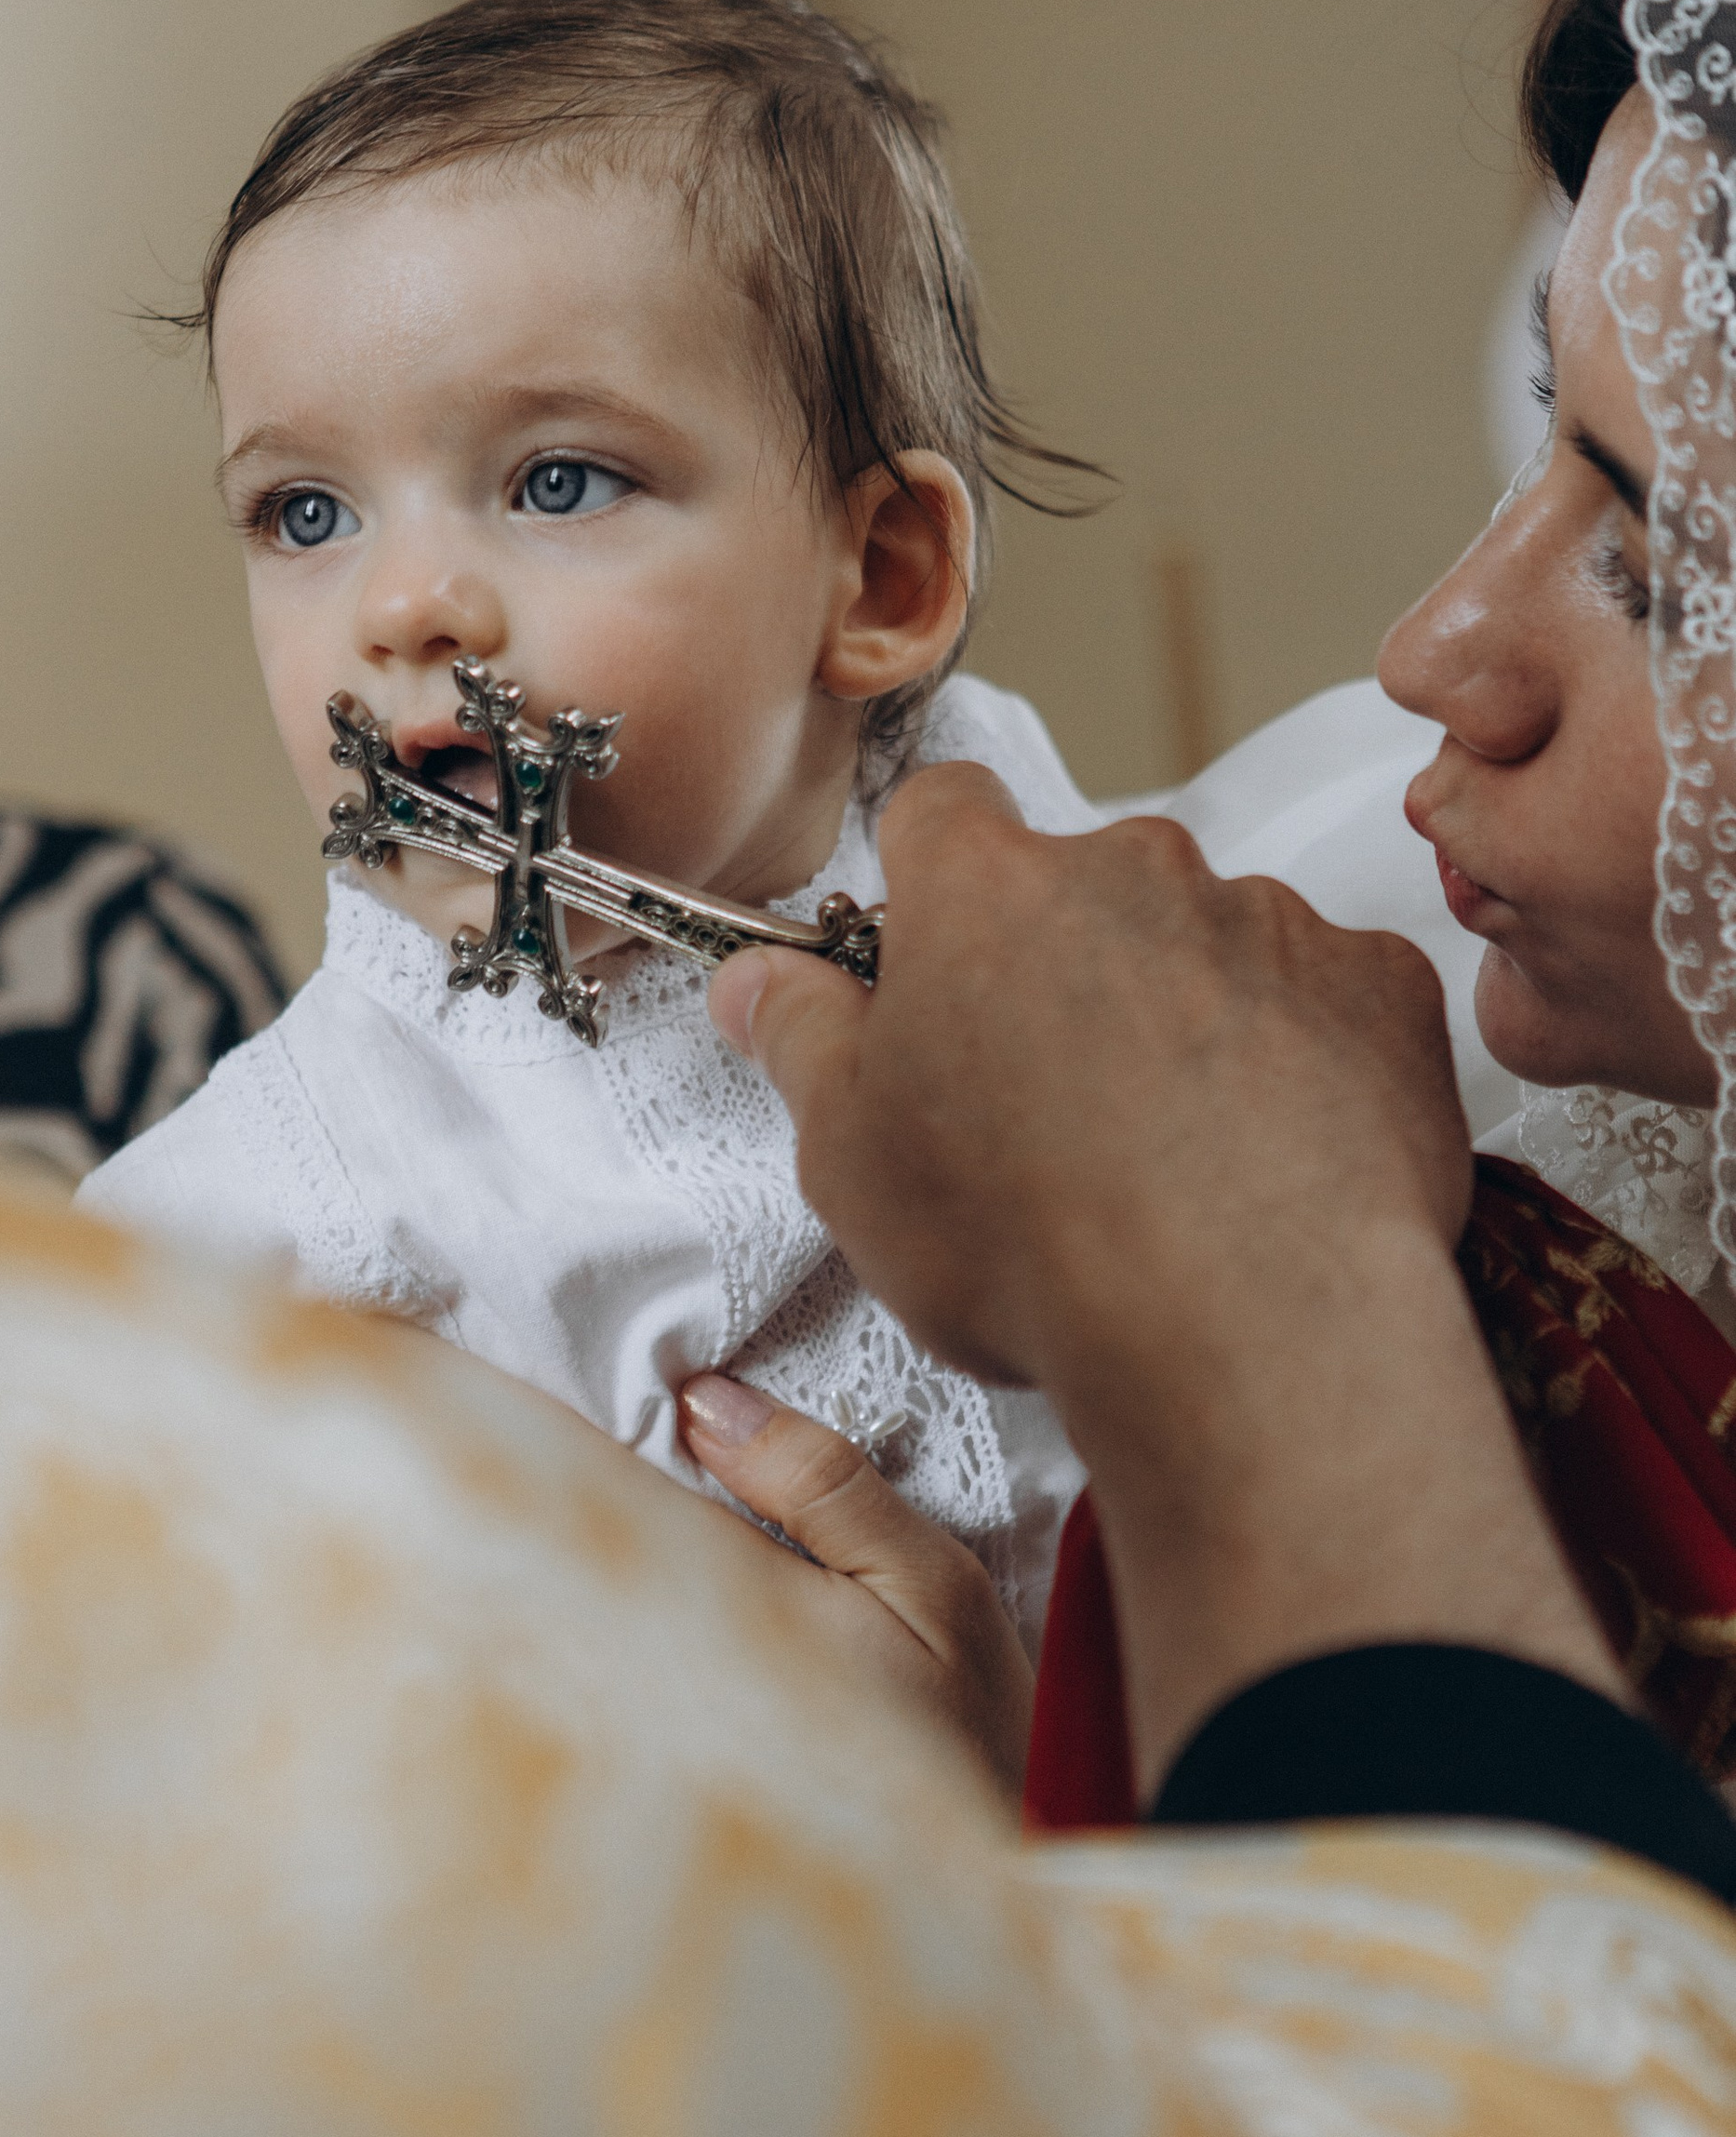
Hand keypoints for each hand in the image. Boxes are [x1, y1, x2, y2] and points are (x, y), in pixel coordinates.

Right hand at [709, 766, 1614, 1791]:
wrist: (1245, 1325)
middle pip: (1081, 885)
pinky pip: (1328, 1000)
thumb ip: (800, 1038)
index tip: (931, 955)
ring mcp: (1269, 920)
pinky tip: (1271, 1160)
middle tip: (1046, 1103)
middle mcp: (1132, 868)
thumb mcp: (849, 1154)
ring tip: (1171, 1157)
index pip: (940, 812)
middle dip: (1063, 967)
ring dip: (1183, 1015)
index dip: (928, 881)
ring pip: (1207, 943)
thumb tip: (756, 980)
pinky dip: (1300, 1059)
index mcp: (983, 888)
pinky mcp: (1381, 989)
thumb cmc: (1030, 1242)